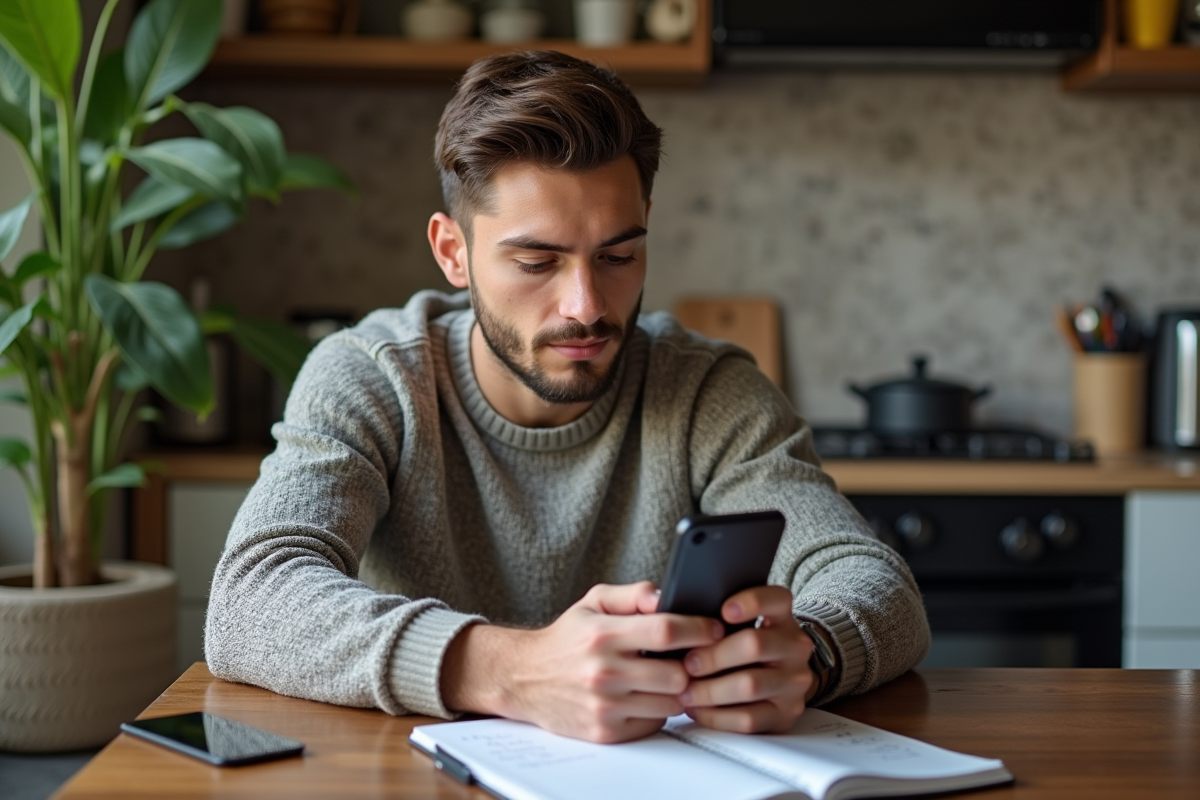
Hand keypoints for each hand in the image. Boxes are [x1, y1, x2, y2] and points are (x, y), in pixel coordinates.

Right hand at [441, 582, 724, 742]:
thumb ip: (632, 593)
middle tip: (692, 657)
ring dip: (676, 690)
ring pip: (670, 702)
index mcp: (604, 634)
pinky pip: (653, 723)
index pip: (666, 630)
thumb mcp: (593, 603)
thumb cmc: (565, 639)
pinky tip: (647, 695)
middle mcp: (604, 671)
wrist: (524, 678)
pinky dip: (657, 710)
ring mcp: (605, 705)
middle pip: (676, 673)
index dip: (698, 629)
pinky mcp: (605, 731)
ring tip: (668, 675)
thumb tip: (666, 595)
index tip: (713, 629)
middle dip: (690, 664)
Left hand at [677, 585, 814, 733]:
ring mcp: (793, 682)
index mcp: (782, 617)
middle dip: (713, 655)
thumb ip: (715, 617)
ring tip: (685, 690)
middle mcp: (794, 647)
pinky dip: (716, 715)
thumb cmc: (741, 648)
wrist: (777, 683)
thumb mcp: (737, 626)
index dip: (751, 602)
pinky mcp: (785, 714)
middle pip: (754, 645)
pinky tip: (697, 709)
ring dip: (710, 690)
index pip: (776, 599)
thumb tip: (673, 614)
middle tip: (687, 663)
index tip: (724, 610)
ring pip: (749, 685)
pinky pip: (748, 718)